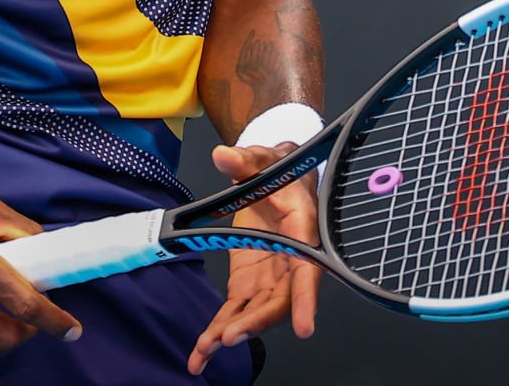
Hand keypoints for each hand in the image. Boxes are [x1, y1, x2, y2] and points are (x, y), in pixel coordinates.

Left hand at [186, 143, 319, 374]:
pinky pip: (236, 311)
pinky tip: (200, 352)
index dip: (306, 299)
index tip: (305, 327)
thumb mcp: (264, 158)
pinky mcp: (248, 282)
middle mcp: (291, 262)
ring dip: (234, 331)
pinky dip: (218, 332)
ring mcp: (270, 277)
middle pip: (280, 300)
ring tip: (207, 349)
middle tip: (230, 336)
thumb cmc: (280, 169)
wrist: (276, 178)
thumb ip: (246, 159)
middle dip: (257, 321)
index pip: (308, 269)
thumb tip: (225, 156)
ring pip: (257, 312)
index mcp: (302, 231)